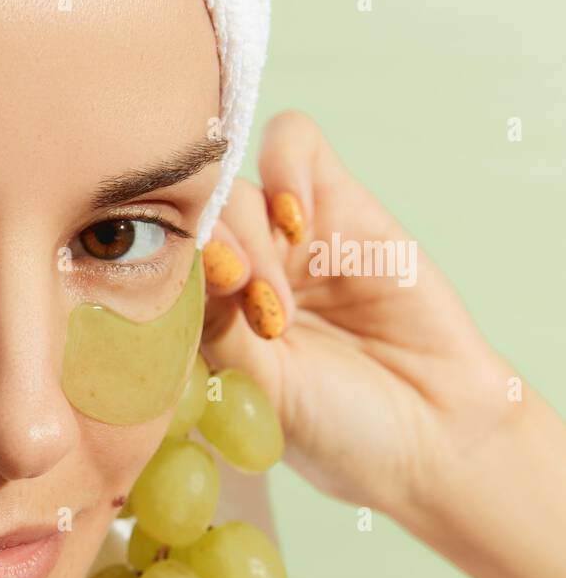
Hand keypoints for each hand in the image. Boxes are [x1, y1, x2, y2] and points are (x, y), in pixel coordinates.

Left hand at [198, 110, 517, 519]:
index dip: (157, 269)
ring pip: (231, 183)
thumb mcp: (251, 387)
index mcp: (195, 313)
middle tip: (241, 304)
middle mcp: (233, 267)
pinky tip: (296, 221)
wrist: (428, 435)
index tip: (181, 310)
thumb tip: (168, 263)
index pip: (148, 257)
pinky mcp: (339, 203)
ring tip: (275, 301)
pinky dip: (285, 168)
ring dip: (245, 232)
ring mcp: (282, 234)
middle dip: (207, 253)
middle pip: (187, 216)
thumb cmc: (332, 427)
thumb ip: (206, 323)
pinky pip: (292, 142)